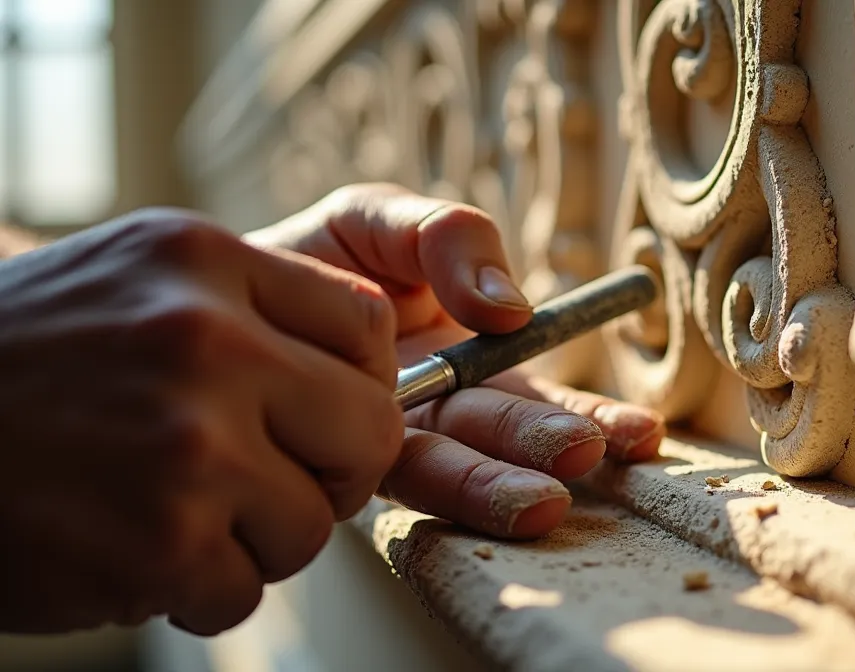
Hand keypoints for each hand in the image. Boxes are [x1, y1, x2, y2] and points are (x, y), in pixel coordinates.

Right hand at [0, 209, 402, 635]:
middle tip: (277, 484)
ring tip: (180, 517)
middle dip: (334, 472)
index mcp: (203, 260)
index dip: (363, 384)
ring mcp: (186, 442)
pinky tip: (136, 555)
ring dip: (256, 540)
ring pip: (311, 523)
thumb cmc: (15, 363)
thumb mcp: (130, 279)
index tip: (328, 416)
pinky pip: (245, 590)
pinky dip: (199, 591)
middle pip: (371, 428)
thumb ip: (245, 308)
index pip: (368, 323)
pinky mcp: (159, 540)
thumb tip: (364, 368)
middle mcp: (206, 340)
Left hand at [247, 183, 665, 537]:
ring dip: (503, 482)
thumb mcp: (381, 216)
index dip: (586, 409)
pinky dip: (448, 494)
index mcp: (462, 343)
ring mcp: (391, 436)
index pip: (533, 380)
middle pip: (502, 426)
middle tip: (589, 454)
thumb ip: (450, 237)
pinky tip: (489, 506)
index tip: (632, 434)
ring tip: (546, 502)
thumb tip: (510, 305)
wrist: (211, 293)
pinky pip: (398, 481)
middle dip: (548, 443)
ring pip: (455, 463)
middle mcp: (439, 398)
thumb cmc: (311, 253)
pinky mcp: (345, 465)